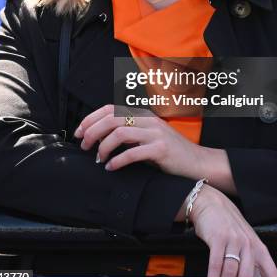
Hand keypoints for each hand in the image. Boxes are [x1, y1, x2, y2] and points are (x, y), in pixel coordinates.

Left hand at [74, 104, 201, 176]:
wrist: (197, 163)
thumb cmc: (170, 153)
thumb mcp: (148, 136)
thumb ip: (129, 133)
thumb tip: (100, 137)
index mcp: (142, 114)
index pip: (110, 109)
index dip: (91, 119)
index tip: (79, 132)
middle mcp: (148, 120)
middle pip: (111, 119)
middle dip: (92, 132)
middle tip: (85, 146)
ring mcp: (155, 133)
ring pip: (119, 133)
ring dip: (103, 147)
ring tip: (98, 158)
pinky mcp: (161, 149)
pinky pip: (133, 152)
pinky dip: (118, 160)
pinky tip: (111, 168)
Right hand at [189, 184, 276, 276]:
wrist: (212, 203)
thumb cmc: (229, 226)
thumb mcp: (245, 241)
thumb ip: (250, 262)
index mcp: (259, 248)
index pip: (272, 276)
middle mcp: (248, 244)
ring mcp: (233, 240)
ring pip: (231, 272)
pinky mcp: (218, 237)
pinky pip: (216, 263)